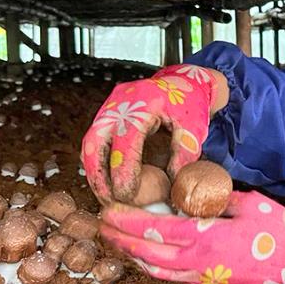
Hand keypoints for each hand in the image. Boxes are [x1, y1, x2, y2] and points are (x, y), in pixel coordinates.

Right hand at [81, 65, 226, 204]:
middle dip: (98, 175)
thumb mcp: (194, 127)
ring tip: (104, 197)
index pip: (126, 140)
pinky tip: (105, 181)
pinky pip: (94, 140)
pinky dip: (97, 162)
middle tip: (108, 201)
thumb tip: (172, 184)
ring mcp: (109, 107)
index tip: (127, 195)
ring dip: (94, 171)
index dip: (123, 170)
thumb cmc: (190, 104)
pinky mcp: (107, 114)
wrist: (183, 82)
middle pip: (95, 141)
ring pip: (89, 142)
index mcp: (143, 102)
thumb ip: (184, 153)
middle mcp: (120, 103)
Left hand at [101, 190, 284, 283]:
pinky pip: (176, 279)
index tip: (108, 211)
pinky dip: (157, 267)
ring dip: (135, 256)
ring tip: (119, 242)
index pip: (156, 228)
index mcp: (206, 238)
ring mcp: (205, 280)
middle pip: (148, 253)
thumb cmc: (281, 233)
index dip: (128, 220)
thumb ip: (216, 198)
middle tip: (102, 226)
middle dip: (121, 240)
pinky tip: (151, 256)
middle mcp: (199, 263)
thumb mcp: (249, 203)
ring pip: (158, 272)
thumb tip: (194, 192)